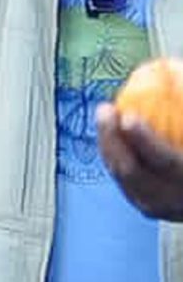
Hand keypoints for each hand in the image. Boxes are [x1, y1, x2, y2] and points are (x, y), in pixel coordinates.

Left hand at [98, 103, 182, 221]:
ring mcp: (162, 209)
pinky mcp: (150, 208)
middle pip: (134, 173)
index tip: (129, 117)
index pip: (167, 164)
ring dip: (109, 144)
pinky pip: (125, 180)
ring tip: (106, 112)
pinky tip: (111, 129)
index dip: (145, 142)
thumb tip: (173, 73)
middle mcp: (179, 202)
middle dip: (113, 141)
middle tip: (107, 109)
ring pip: (124, 178)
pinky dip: (115, 154)